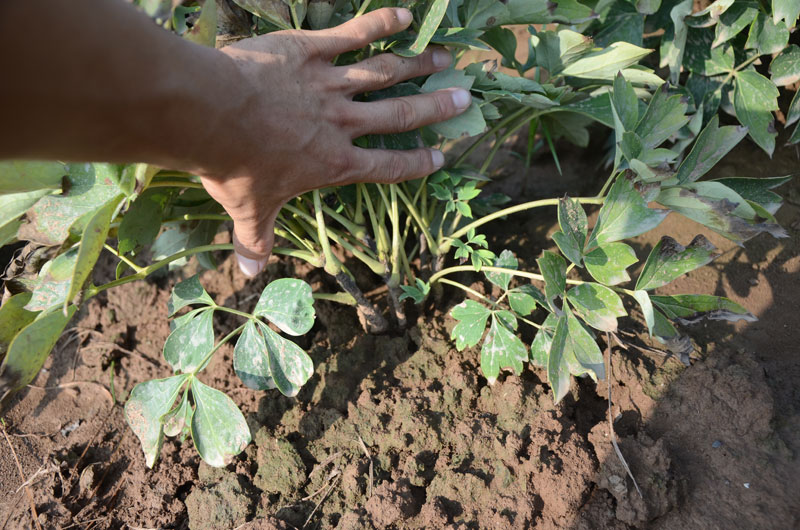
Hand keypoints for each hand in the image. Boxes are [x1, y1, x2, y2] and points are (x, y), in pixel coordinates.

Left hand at [197, 8, 469, 275]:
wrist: (212, 116)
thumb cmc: (234, 167)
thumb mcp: (248, 210)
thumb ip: (255, 240)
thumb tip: (250, 274)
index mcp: (334, 163)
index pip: (387, 165)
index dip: (416, 162)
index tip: (441, 155)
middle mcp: (342, 123)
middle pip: (399, 114)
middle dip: (434, 107)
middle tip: (463, 98)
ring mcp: (329, 84)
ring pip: (384, 72)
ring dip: (417, 64)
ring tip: (445, 59)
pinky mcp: (310, 51)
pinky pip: (352, 35)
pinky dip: (379, 24)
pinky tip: (403, 16)